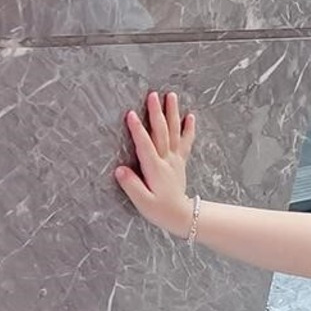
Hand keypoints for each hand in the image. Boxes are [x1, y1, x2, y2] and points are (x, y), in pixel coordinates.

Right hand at [115, 91, 196, 237]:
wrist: (181, 216)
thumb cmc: (160, 210)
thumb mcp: (143, 202)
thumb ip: (131, 186)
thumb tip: (120, 170)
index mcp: (155, 169)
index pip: (145, 146)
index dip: (137, 130)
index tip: (130, 114)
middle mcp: (166, 161)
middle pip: (161, 133)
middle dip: (156, 113)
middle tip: (153, 94)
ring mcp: (175, 160)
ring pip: (174, 132)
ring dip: (172, 113)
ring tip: (171, 96)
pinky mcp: (180, 161)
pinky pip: (185, 142)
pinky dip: (189, 128)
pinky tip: (190, 116)